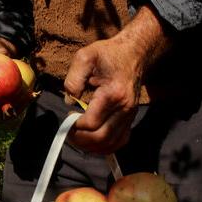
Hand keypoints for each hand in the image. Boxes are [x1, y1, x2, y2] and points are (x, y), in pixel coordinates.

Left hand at [64, 5, 169, 153]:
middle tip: (68, 130)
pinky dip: (104, 147)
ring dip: (90, 146)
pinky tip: (92, 141)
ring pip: (110, 144)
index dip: (75, 125)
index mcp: (113, 94)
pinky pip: (119, 142)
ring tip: (77, 136)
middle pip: (101, 137)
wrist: (133, 54)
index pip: (92, 122)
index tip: (68, 116)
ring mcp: (130, 116)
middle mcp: (125, 108)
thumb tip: (69, 101)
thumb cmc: (108, 55)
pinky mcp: (130, 119)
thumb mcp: (85, 57)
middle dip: (80, 139)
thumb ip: (73, 79)